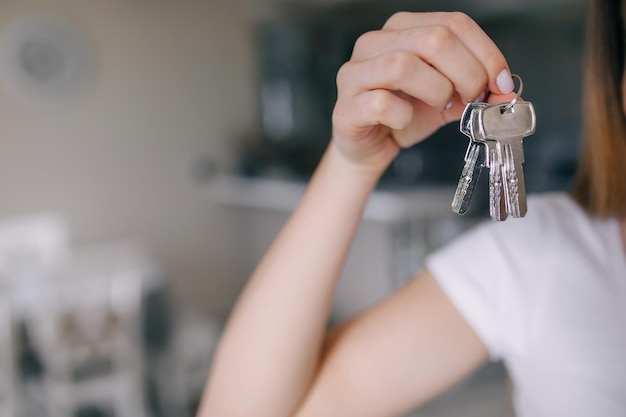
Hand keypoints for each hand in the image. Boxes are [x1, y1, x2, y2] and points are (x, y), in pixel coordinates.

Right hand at [331, 11, 515, 172]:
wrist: (369, 147)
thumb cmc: (404, 115)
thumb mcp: (448, 98)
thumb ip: (476, 91)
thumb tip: (510, 94)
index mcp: (403, 29)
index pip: (454, 23)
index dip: (486, 53)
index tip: (500, 83)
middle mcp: (374, 43)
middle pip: (433, 39)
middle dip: (466, 72)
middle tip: (472, 98)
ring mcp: (355, 73)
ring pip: (403, 65)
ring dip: (436, 90)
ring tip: (441, 106)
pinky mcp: (346, 107)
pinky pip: (380, 104)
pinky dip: (403, 116)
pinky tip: (405, 122)